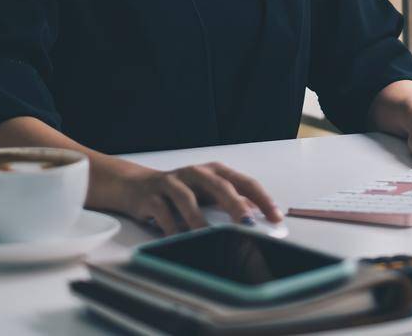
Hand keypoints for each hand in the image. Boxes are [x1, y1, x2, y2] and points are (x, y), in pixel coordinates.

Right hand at [107, 162, 282, 234]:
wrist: (137, 187)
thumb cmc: (181, 192)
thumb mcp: (209, 194)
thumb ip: (233, 201)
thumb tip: (260, 216)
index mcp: (214, 171)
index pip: (244, 182)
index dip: (262, 199)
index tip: (275, 217)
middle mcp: (195, 173)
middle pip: (218, 185)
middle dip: (235, 204)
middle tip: (248, 224)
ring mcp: (172, 183)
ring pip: (187, 198)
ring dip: (198, 219)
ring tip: (207, 235)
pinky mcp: (152, 196)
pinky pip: (163, 212)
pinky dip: (171, 227)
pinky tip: (178, 239)